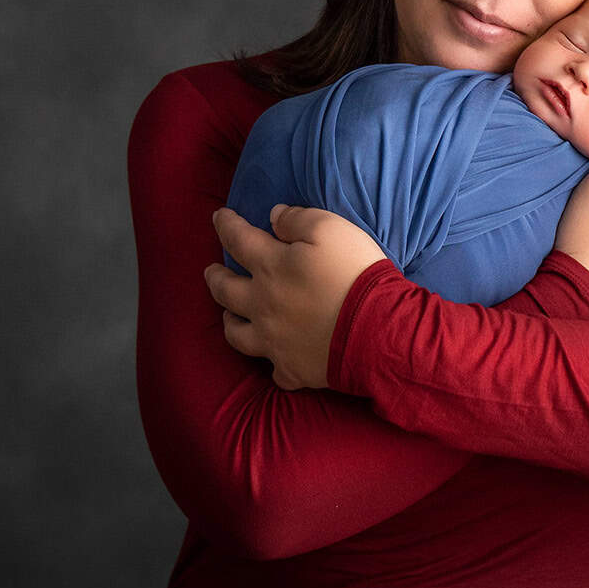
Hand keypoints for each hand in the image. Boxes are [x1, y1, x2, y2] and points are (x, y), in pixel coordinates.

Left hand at [204, 204, 386, 389]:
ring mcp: (274, 341)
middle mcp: (263, 304)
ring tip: (229, 314)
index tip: (219, 217)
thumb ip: (298, 219)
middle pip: (225, 290)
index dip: (225, 225)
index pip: (237, 240)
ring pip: (237, 334)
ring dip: (230, 321)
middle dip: (214, 277)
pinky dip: (274, 364)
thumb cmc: (354, 272)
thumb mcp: (331, 228)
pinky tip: (277, 358)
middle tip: (211, 271)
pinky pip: (275, 371)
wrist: (377, 329)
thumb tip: (274, 216)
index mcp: (271, 267)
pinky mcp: (292, 369)